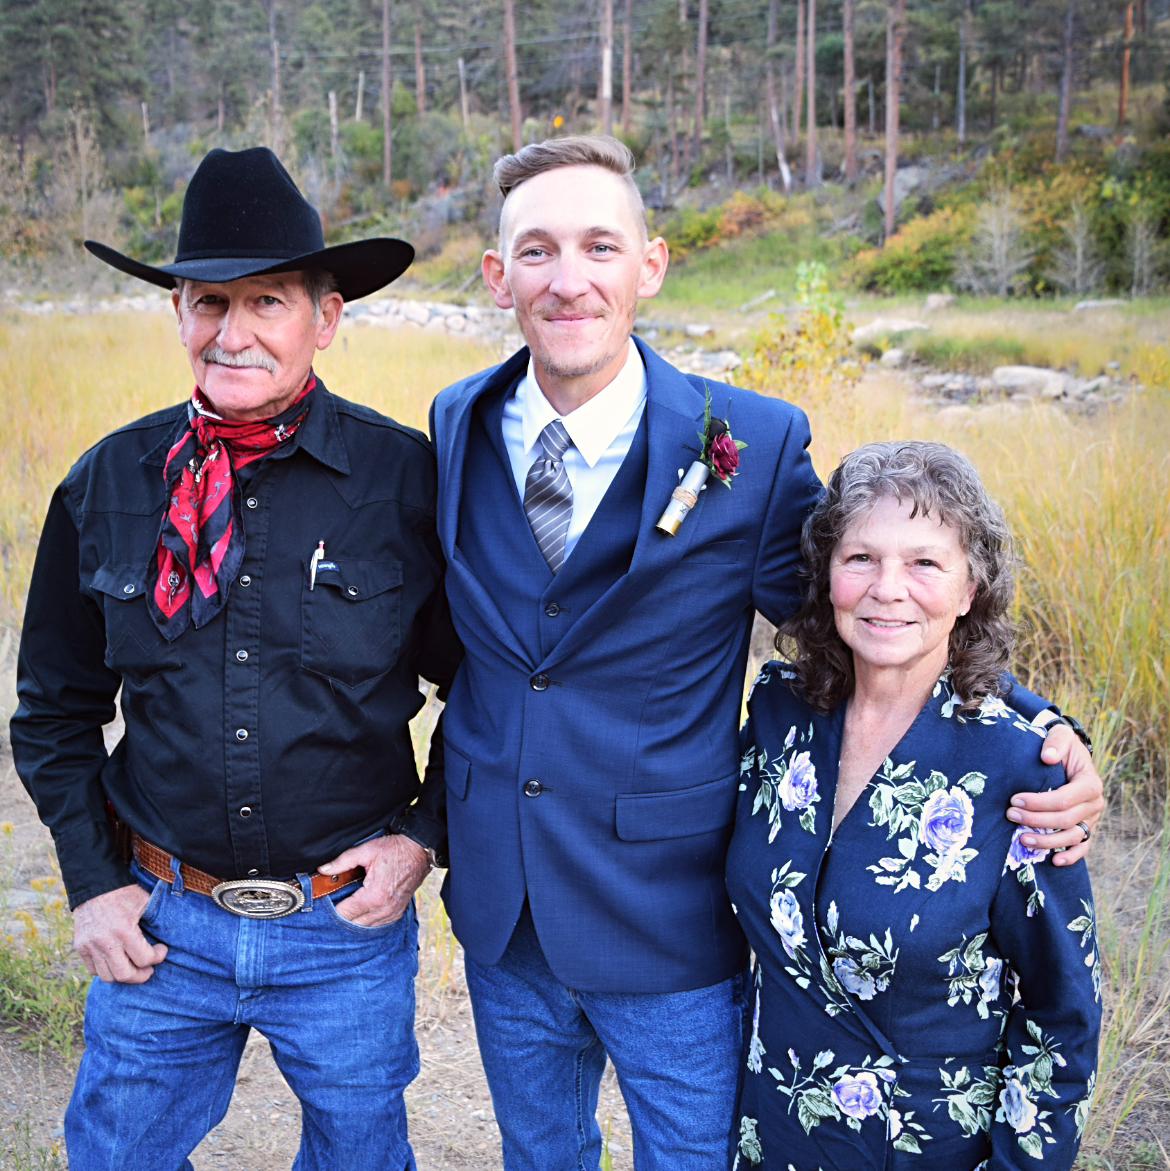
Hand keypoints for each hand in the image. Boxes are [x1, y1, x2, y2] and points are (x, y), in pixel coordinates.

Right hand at [74, 884, 167, 983]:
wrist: (95, 885)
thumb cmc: (124, 894)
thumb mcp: (145, 903)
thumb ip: (155, 922)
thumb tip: (167, 939)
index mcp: (124, 929)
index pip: (144, 959)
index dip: (157, 957)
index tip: (161, 950)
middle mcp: (105, 941)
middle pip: (125, 975)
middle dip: (141, 976)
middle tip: (149, 969)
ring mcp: (90, 946)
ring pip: (108, 977)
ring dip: (124, 976)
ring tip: (134, 968)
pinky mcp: (80, 948)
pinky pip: (94, 970)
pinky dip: (107, 970)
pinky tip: (118, 961)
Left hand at [317, 834, 430, 926]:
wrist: (420, 851)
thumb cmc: (396, 849)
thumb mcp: (367, 850)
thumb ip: (342, 862)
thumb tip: (323, 870)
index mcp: (374, 896)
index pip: (345, 913)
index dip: (332, 908)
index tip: (326, 901)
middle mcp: (384, 909)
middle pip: (353, 923)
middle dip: (342, 914)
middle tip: (335, 901)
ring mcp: (392, 913)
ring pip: (365, 926)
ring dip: (354, 918)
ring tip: (347, 904)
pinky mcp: (397, 913)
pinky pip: (377, 924)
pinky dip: (367, 919)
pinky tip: (362, 909)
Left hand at [1007, 722, 1104, 865]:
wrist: (1068, 755)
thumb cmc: (1061, 746)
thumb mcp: (1060, 735)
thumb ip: (1055, 742)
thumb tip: (1048, 757)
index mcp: (1090, 783)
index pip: (1064, 799)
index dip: (1039, 803)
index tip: (1014, 800)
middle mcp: (1094, 804)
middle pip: (1065, 820)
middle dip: (1036, 820)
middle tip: (1009, 815)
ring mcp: (1091, 819)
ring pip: (1072, 837)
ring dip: (1047, 842)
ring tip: (1022, 840)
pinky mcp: (1086, 829)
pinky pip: (1082, 847)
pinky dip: (1070, 856)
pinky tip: (1053, 861)